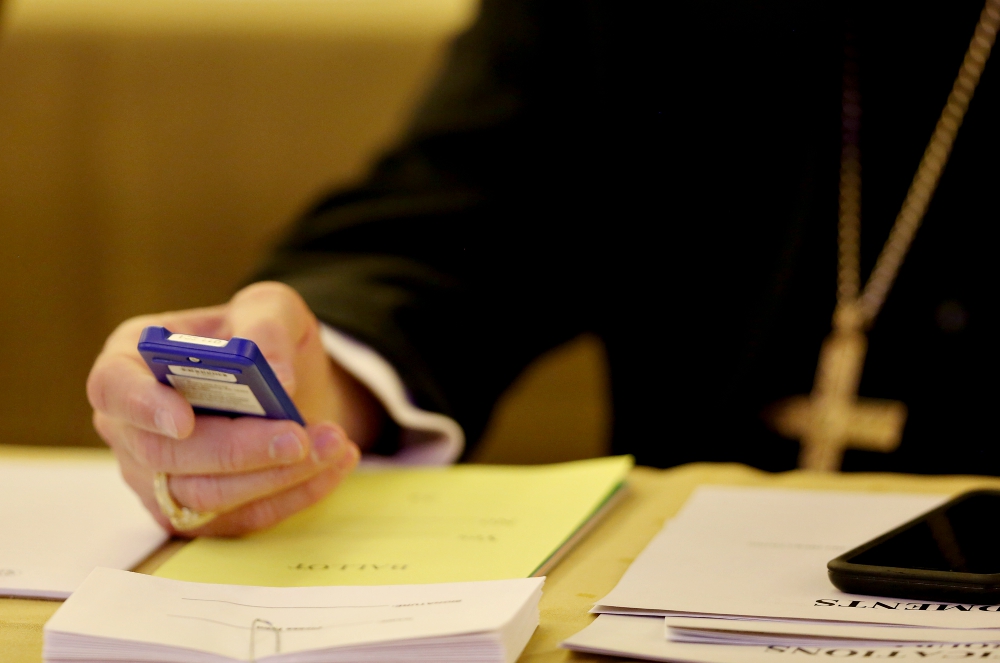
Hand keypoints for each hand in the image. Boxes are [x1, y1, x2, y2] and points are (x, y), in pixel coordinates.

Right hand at [87, 282, 383, 535]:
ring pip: (205, 496)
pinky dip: (293, 496)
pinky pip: (239, 520)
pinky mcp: (196, 514)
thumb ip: (267, 325)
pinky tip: (333, 466)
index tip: (184, 420)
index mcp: (133, 360)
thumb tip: (275, 374)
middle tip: (298, 437)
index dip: (143, 406)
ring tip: (333, 445)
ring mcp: (157, 477)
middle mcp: (132, 425)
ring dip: (275, 476)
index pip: (113, 386)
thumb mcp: (271, 307)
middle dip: (238, 450)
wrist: (290, 385)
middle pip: (166, 454)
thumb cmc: (263, 339)